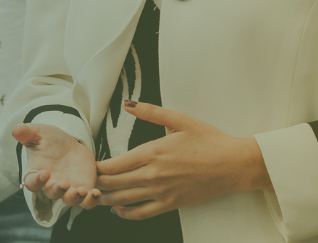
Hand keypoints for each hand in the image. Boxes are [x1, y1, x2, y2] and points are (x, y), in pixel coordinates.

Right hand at [13, 123, 101, 208]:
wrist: (68, 144)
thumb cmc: (50, 140)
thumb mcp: (39, 133)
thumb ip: (28, 133)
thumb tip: (15, 129)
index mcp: (37, 174)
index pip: (32, 183)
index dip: (37, 181)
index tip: (44, 173)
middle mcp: (51, 185)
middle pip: (52, 194)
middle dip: (57, 190)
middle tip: (64, 183)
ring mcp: (68, 189)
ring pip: (69, 200)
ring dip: (74, 198)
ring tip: (81, 191)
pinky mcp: (84, 189)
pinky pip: (86, 202)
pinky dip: (91, 201)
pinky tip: (95, 194)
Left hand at [92, 101, 268, 220]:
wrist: (232, 164)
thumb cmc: (209, 141)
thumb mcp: (180, 119)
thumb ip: (151, 112)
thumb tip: (128, 104)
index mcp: (153, 152)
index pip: (114, 164)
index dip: (96, 167)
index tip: (86, 165)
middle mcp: (153, 175)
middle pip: (113, 184)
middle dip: (95, 183)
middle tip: (84, 181)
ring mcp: (161, 192)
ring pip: (123, 200)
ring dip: (105, 199)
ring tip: (94, 195)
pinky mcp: (170, 204)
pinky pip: (141, 213)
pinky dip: (125, 213)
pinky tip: (118, 209)